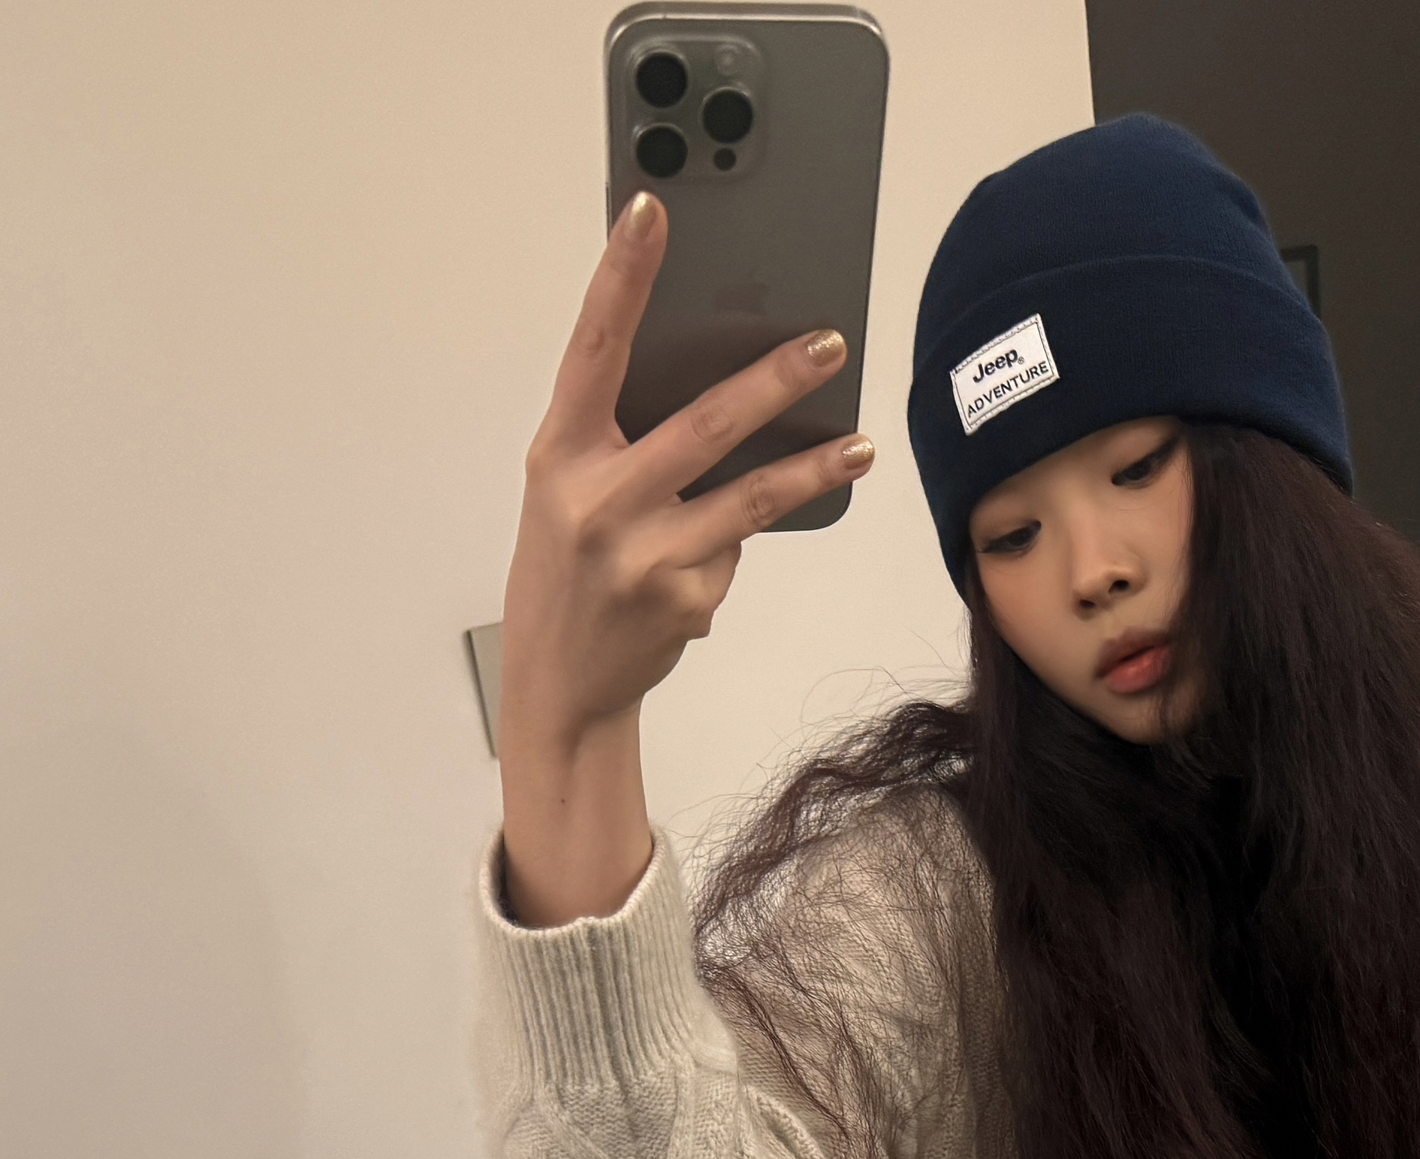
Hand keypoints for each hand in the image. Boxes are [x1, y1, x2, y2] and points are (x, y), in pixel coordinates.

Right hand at [498, 190, 874, 925]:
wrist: (560, 685)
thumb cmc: (566, 573)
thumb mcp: (569, 494)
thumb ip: (620, 442)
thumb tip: (721, 394)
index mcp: (561, 453)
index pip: (595, 348)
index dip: (621, 276)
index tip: (651, 212)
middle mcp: (600, 499)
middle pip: (706, 423)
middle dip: (776, 380)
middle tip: (830, 344)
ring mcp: (645, 554)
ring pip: (749, 497)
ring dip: (813, 470)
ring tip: (859, 447)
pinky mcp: (685, 599)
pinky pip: (734, 553)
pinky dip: (731, 552)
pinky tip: (701, 572)